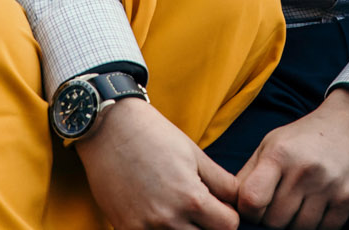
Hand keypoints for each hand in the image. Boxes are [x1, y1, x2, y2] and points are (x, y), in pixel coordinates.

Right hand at [77, 98, 240, 229]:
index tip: (221, 207)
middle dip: (208, 226)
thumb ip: (221, 181)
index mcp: (191, 198)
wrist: (109, 129)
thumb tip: (239, 200)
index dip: (229, 216)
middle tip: (201, 210)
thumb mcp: (195, 154)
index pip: (229, 226)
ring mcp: (145, 229)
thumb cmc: (155, 136)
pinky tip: (160, 216)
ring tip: (180, 212)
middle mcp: (169, 220)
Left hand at [234, 88, 348, 229]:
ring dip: (294, 224)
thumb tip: (228, 207)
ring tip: (297, 203)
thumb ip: (247, 176)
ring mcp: (330, 187)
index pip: (252, 201)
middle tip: (278, 204)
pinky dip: (316, 225)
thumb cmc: (302, 138)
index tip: (254, 205)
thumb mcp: (270, 145)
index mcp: (280, 154)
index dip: (248, 211)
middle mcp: (306, 170)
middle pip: (275, 221)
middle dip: (271, 219)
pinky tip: (315, 207)